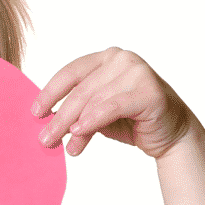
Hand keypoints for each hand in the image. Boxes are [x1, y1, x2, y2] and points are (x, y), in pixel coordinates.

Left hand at [30, 47, 195, 158]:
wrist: (170, 135)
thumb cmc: (130, 121)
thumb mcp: (95, 114)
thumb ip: (75, 111)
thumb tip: (44, 122)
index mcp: (105, 58)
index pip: (70, 73)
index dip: (49, 93)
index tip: (34, 113)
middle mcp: (121, 59)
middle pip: (80, 90)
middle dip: (59, 117)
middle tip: (44, 139)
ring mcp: (137, 72)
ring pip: (93, 101)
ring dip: (73, 126)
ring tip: (63, 147)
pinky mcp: (149, 91)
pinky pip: (111, 107)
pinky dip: (93, 121)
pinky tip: (79, 134)